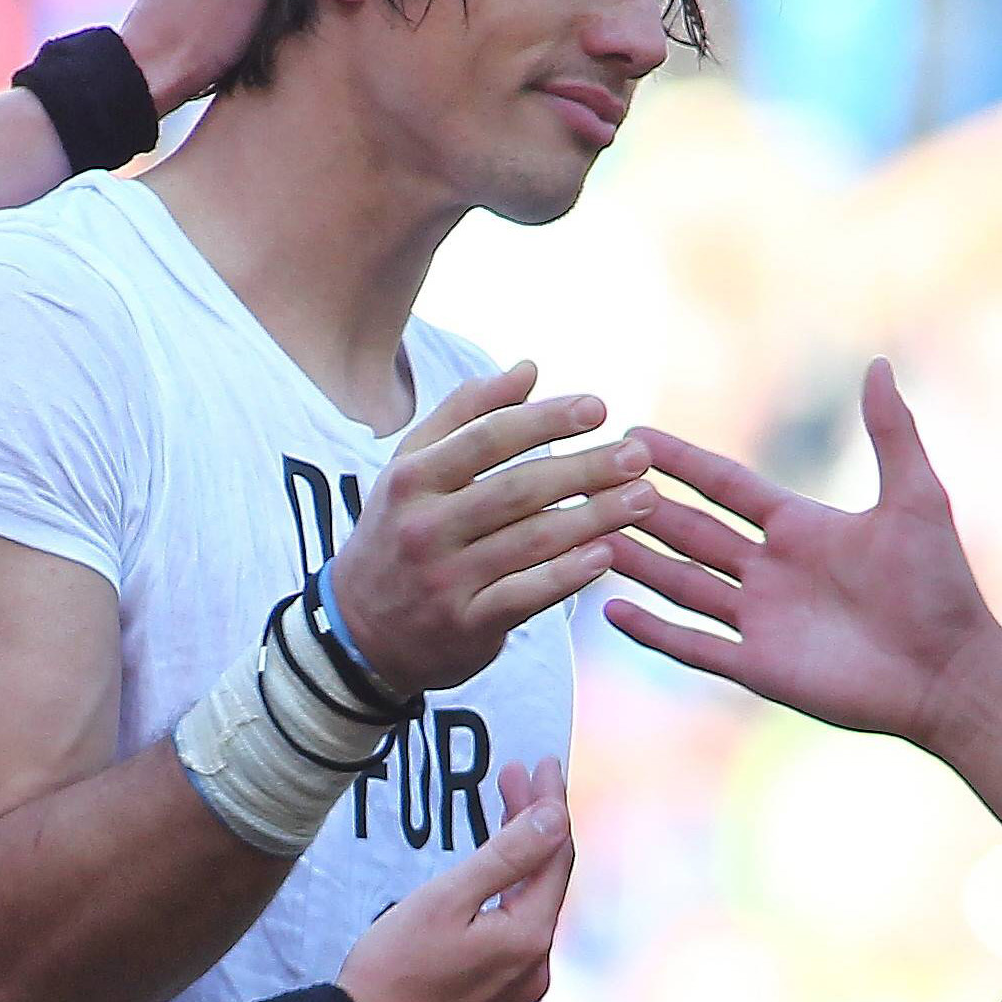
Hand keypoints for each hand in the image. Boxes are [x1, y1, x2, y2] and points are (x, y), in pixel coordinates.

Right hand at [324, 365, 647, 694]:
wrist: (358, 633)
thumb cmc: (398, 534)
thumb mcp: (412, 467)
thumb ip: (466, 414)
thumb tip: (529, 368)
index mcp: (412, 478)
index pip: (488, 438)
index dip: (547, 420)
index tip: (599, 408)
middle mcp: (425, 527)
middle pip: (518, 489)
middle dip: (585, 469)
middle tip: (638, 456)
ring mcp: (444, 579)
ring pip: (530, 541)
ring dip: (594, 518)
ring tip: (643, 499)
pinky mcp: (465, 625)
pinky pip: (526, 596)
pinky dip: (568, 575)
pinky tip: (607, 555)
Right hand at [338, 761, 572, 1001]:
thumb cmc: (393, 971)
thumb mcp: (446, 899)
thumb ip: (506, 856)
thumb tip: (555, 817)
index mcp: (528, 938)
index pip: (555, 854)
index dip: (550, 805)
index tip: (540, 764)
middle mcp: (535, 965)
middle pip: (547, 878)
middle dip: (534, 824)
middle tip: (514, 775)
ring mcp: (518, 985)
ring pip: (531, 903)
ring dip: (521, 856)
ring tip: (503, 809)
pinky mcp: (496, 997)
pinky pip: (515, 929)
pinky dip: (509, 891)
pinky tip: (492, 874)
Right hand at [608, 362, 1001, 749]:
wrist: (948, 671)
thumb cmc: (940, 585)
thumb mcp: (916, 498)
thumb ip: (891, 433)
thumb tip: (880, 363)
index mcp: (800, 528)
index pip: (726, 485)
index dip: (683, 460)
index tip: (635, 434)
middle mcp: (771, 570)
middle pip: (692, 531)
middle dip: (644, 506)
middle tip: (593, 478)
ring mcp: (760, 620)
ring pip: (681, 584)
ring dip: (637, 562)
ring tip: (588, 536)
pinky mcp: (758, 667)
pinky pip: (693, 646)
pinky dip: (652, 630)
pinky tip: (610, 609)